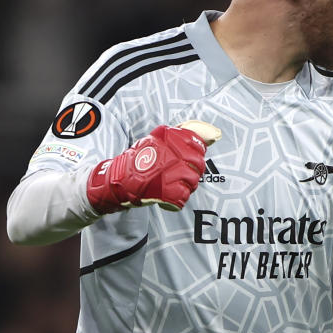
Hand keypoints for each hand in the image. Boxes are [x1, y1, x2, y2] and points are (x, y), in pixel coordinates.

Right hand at [86, 120, 221, 213]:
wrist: (118, 180)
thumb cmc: (140, 161)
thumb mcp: (159, 141)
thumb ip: (185, 136)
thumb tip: (214, 134)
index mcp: (168, 136)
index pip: (198, 145)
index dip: (195, 155)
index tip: (186, 159)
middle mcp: (170, 151)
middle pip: (198, 165)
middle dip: (191, 172)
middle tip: (176, 174)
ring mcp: (168, 171)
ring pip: (193, 181)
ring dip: (185, 186)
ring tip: (169, 183)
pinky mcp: (166, 190)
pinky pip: (183, 196)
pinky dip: (177, 198)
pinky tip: (166, 193)